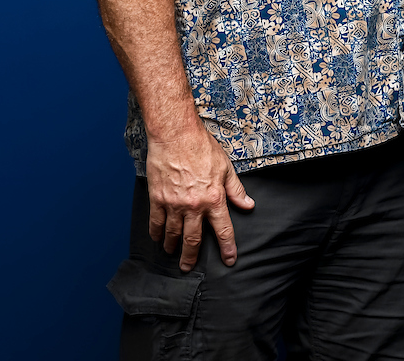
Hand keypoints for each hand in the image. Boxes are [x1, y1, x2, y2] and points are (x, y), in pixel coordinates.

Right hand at [145, 123, 254, 271]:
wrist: (176, 136)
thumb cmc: (202, 148)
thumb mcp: (226, 168)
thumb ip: (236, 190)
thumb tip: (248, 205)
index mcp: (214, 199)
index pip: (223, 229)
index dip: (227, 247)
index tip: (229, 259)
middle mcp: (193, 206)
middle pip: (192, 239)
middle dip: (191, 257)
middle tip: (188, 267)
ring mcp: (173, 204)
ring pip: (172, 234)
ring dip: (172, 246)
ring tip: (172, 253)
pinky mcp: (157, 199)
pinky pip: (155, 222)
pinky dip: (156, 233)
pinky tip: (157, 238)